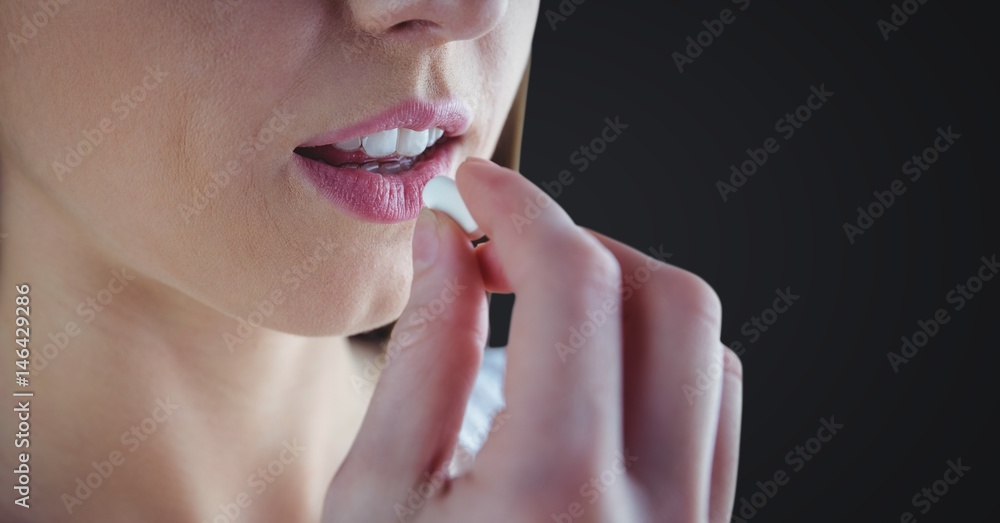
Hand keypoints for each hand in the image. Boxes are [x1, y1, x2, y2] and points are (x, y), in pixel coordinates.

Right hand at [323, 158, 742, 521]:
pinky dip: (657, 359)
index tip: (475, 187)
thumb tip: (443, 244)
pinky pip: (714, 413)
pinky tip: (587, 371)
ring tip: (541, 307)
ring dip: (627, 297)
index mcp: (557, 495)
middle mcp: (655, 511)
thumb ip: (423, 355)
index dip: (520, 207)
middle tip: (504, 248)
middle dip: (583, 244)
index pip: (576, 284)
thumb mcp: (376, 495)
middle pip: (670, 298)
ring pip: (705, 351)